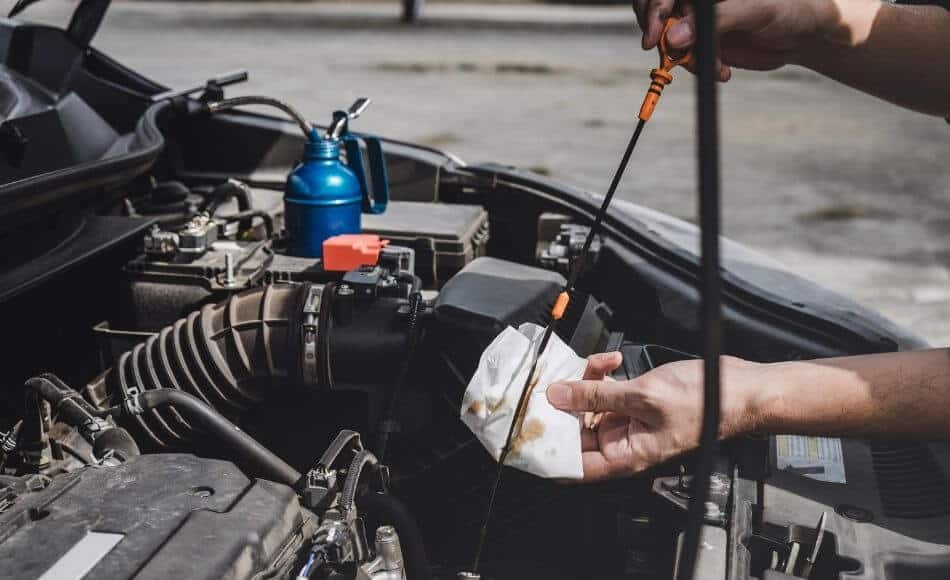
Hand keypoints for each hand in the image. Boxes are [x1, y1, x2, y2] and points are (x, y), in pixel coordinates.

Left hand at [548, 354, 760, 480]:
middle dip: (560, 407)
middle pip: (575, 432)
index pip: (573, 466)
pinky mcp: (634, 402)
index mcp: (624, 456)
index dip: (547, 454)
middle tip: (547, 384)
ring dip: (584, 382)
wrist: (738, 388)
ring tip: (593, 364)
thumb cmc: (705, 404)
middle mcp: (622, 443)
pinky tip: (609, 361)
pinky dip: (602, 374)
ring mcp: (627, 422)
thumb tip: (557, 396)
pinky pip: (605, 391)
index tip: (525, 435)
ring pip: (587, 406)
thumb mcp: (643, 396)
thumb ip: (597, 396)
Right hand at [633, 0, 845, 78]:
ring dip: (685, 59)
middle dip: (661, 36)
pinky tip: (722, 71)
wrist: (805, 33)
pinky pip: (685, 57)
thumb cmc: (790, 8)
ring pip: (668, 38)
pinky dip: (698, 68)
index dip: (653, 11)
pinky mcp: (703, 40)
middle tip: (673, 58)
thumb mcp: (755, 10)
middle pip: (655, 10)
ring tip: (715, 68)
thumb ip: (716, 22)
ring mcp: (697, 18)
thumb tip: (673, 38)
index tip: (654, 39)